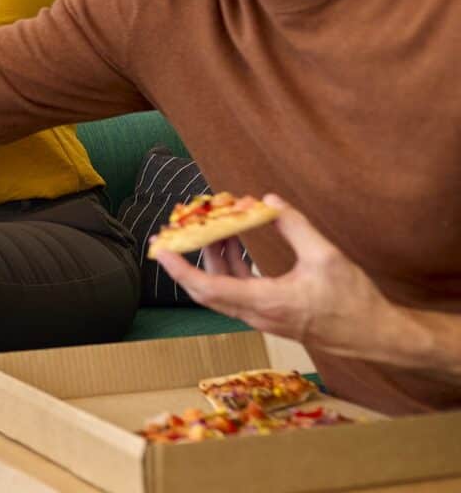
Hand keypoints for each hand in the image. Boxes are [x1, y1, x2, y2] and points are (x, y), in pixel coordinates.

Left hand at [155, 194, 401, 357]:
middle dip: (184, 262)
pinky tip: (234, 246)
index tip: (161, 250)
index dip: (182, 269)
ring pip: (221, 290)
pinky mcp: (270, 316)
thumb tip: (268, 200)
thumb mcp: (327, 256)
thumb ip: (295, 226)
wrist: (375, 335)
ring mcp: (262, 318)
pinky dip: (228, 268)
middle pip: (206, 290)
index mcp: (267, 302)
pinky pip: (236, 292)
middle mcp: (258, 314)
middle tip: (169, 236)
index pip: (209, 289)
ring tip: (210, 228)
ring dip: (210, 260)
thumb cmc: (354, 299)